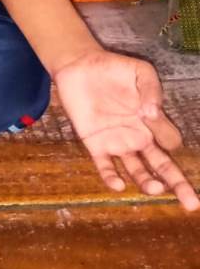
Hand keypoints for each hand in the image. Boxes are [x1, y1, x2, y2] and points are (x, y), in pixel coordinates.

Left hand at [53, 48, 199, 211]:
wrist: (80, 65)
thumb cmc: (114, 69)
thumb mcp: (141, 72)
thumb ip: (152, 90)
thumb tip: (153, 114)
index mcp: (152, 122)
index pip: (171, 142)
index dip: (169, 139)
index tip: (156, 121)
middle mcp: (138, 137)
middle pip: (162, 166)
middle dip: (178, 184)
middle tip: (191, 203)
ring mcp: (117, 142)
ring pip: (137, 171)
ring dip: (147, 183)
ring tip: (155, 189)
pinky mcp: (94, 143)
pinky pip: (105, 166)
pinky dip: (111, 177)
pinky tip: (118, 184)